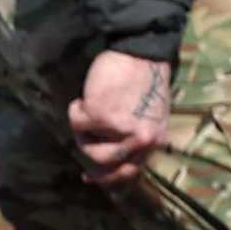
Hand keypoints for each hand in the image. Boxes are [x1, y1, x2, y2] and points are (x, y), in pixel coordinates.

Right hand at [67, 50, 174, 185]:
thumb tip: (110, 160)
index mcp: (154, 140)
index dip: (107, 178)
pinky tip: (87, 95)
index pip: (129, 172)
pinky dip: (76, 108)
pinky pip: (76, 122)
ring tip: (89, 108)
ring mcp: (120, 129)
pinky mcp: (101, 116)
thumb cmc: (143, 79)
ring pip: (87, 147)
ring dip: (82, 129)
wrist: (140, 51)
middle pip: (104, 163)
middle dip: (89, 149)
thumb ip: (136, 138)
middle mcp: (141, 140)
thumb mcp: (150, 115)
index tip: (88, 177)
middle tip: (84, 133)